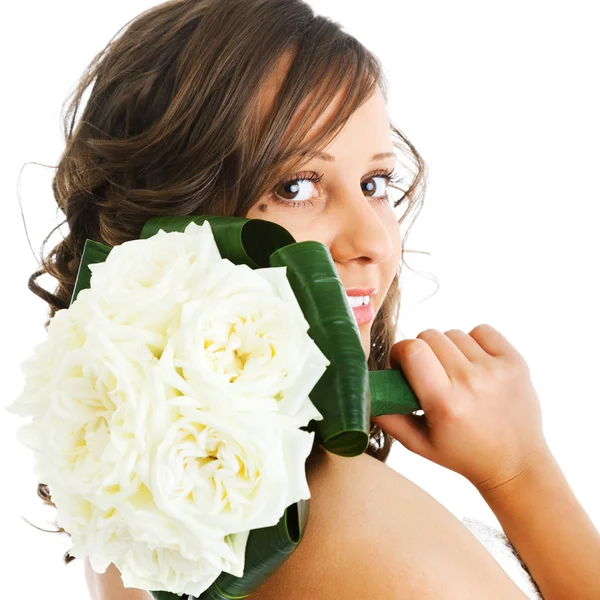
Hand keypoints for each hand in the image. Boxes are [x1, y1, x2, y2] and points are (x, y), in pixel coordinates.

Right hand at [372, 324, 548, 493]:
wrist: (517, 464)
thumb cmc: (463, 454)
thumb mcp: (419, 445)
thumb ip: (388, 418)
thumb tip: (366, 392)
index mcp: (445, 403)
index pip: (412, 350)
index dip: (400, 352)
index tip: (402, 366)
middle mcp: (472, 382)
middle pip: (430, 336)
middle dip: (421, 350)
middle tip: (427, 372)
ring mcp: (496, 370)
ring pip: (454, 333)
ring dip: (447, 348)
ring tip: (454, 372)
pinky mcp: (515, 362)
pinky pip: (482, 331)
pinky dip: (474, 342)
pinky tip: (475, 364)